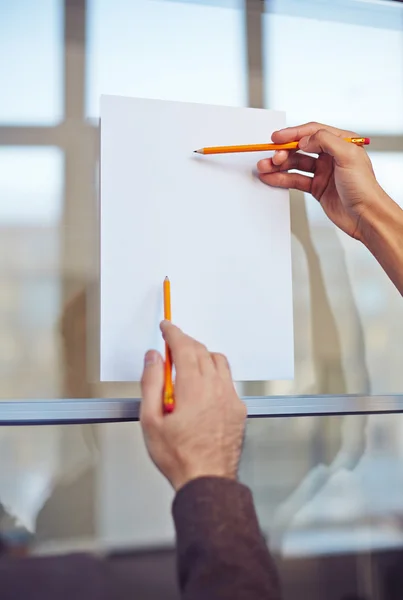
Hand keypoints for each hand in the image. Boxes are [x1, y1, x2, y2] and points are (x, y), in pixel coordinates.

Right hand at [140, 321, 246, 490]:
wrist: (207, 481)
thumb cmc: (179, 457)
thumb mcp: (150, 420)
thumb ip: (151, 383)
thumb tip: (153, 358)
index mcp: (194, 388)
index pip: (185, 347)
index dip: (174, 333)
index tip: (167, 327)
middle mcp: (216, 388)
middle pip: (202, 351)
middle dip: (185, 342)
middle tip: (171, 345)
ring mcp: (230, 398)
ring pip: (219, 362)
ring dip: (202, 355)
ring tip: (186, 365)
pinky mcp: (238, 409)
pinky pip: (228, 380)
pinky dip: (215, 373)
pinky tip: (203, 386)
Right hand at [257, 122, 388, 240]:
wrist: (365, 216)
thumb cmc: (364, 188)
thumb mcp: (348, 156)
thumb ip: (326, 141)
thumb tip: (304, 139)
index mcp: (341, 143)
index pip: (313, 132)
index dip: (293, 133)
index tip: (277, 138)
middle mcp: (331, 156)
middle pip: (300, 148)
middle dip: (283, 152)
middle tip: (272, 157)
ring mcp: (323, 172)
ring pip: (295, 164)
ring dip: (278, 166)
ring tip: (264, 167)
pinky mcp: (317, 188)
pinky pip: (296, 180)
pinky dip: (282, 178)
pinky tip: (271, 178)